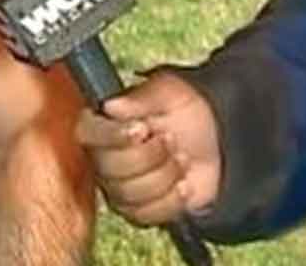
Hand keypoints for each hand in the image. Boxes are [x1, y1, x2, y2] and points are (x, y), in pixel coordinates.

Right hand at [73, 72, 220, 226]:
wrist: (218, 140)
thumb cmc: (188, 111)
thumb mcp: (170, 92)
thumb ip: (142, 97)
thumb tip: (111, 105)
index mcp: (106, 123)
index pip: (87, 133)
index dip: (112, 136)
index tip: (142, 129)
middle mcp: (106, 157)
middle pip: (108, 168)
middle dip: (149, 155)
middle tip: (171, 139)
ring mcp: (120, 187)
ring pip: (128, 194)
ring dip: (165, 175)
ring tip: (181, 158)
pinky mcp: (139, 210)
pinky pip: (146, 214)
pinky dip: (172, 199)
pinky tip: (184, 183)